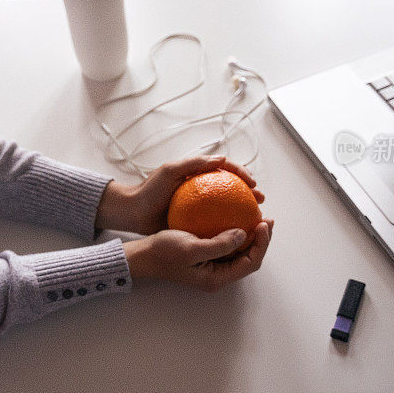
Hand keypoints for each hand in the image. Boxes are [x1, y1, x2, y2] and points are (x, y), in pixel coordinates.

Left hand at [96, 154, 264, 234]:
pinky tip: (238, 233)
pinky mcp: (196, 221)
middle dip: (250, 192)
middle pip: (232, 186)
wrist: (133, 212)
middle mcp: (202, 187)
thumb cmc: (149, 190)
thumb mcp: (169, 171)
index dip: (242, 173)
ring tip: (255, 217)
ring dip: (243, 209)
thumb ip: (193, 163)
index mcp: (198, 173)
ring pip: (227, 205)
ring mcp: (200, 205)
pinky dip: (229, 226)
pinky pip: (215, 222)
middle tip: (260, 200)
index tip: (252, 184)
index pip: (226, 168)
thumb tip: (221, 158)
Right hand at [122, 219, 273, 291]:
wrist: (144, 255)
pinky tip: (235, 216)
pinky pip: (227, 245)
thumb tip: (242, 234)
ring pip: (240, 252)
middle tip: (267, 218)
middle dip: (261, 239)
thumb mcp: (191, 248)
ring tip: (257, 216)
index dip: (261, 244)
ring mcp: (213, 266)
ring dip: (250, 235)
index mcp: (217, 278)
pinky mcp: (207, 256)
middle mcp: (218, 275)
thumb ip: (219, 244)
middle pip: (249, 258)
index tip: (263, 223)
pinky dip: (236, 232)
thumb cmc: (164, 253)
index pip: (250, 263)